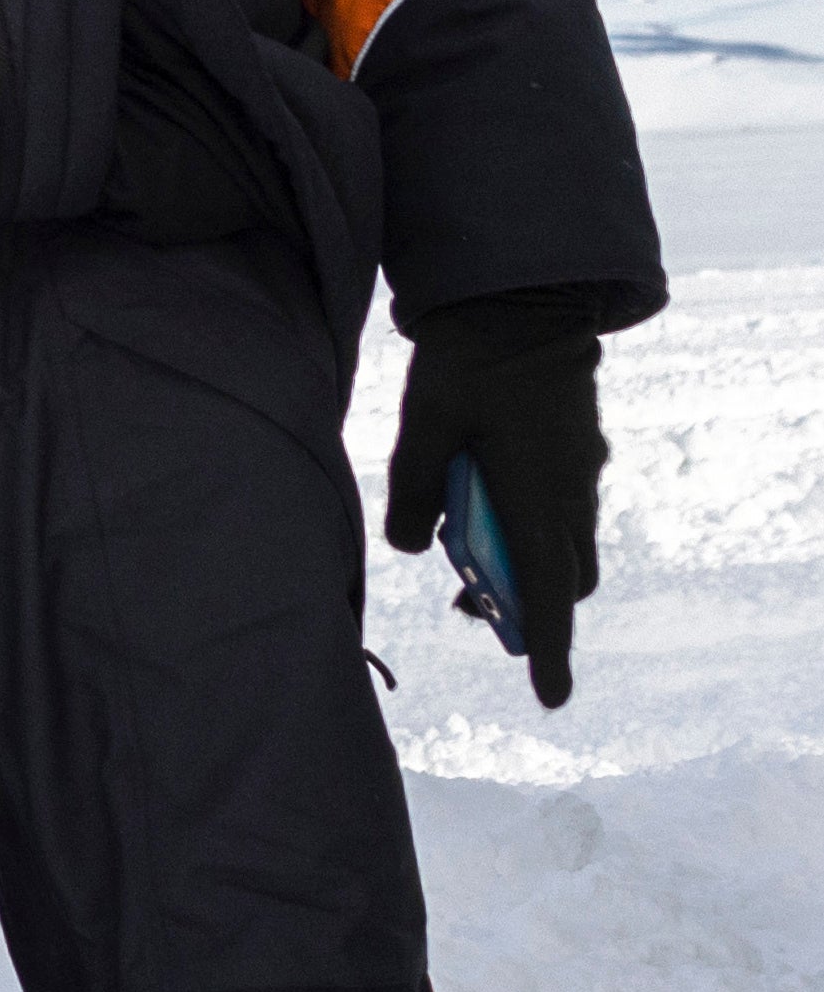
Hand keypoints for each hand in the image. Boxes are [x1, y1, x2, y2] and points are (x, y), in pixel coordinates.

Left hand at [384, 294, 607, 709]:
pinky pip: (559, 504)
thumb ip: (412, 494)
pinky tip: (478, 497)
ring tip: (462, 551)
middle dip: (528, 604)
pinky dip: (527, 522)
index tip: (549, 696)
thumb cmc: (467, 362)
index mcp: (540, 496)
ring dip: (523, 560)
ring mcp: (579, 467)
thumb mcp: (422, 429)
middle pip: (564, 576)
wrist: (520, 295)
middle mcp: (571, 490)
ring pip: (563, 539)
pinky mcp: (573, 445)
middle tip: (469, 607)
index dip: (547, 648)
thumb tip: (412, 547)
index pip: (550, 593)